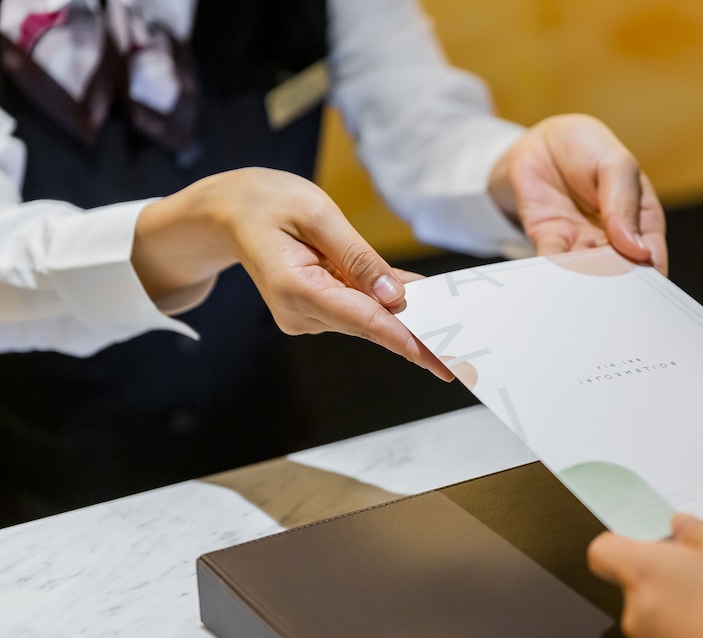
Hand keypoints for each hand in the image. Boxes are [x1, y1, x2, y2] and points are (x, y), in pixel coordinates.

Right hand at [131, 167, 451, 380]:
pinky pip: (359, 308)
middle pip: (372, 327)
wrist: (227, 211)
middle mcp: (301, 312)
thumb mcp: (316, 213)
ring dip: (407, 318)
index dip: (405, 339)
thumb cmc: (265, 202)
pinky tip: (422, 303)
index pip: (363, 320)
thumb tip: (394, 295)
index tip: (438, 359)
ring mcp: (306, 315)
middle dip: (419, 337)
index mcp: (296, 289)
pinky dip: (387, 304)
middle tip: (465, 360)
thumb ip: (358, 256)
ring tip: (450, 330)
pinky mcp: (313, 310)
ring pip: (369, 319)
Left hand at [489, 114, 666, 273]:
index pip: (652, 253)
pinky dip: (554, 270)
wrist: (544, 141)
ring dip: (585, 280)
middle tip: (613, 291)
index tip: (647, 285)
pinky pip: (553, 261)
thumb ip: (625, 204)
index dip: (651, 272)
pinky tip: (555, 275)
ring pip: (587, 271)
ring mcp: (582, 242)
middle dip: (617, 283)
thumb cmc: (589, 148)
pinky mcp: (551, 241)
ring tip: (584, 285)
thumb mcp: (618, 165)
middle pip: (620, 270)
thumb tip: (636, 247)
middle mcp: (613, 238)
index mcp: (641, 219)